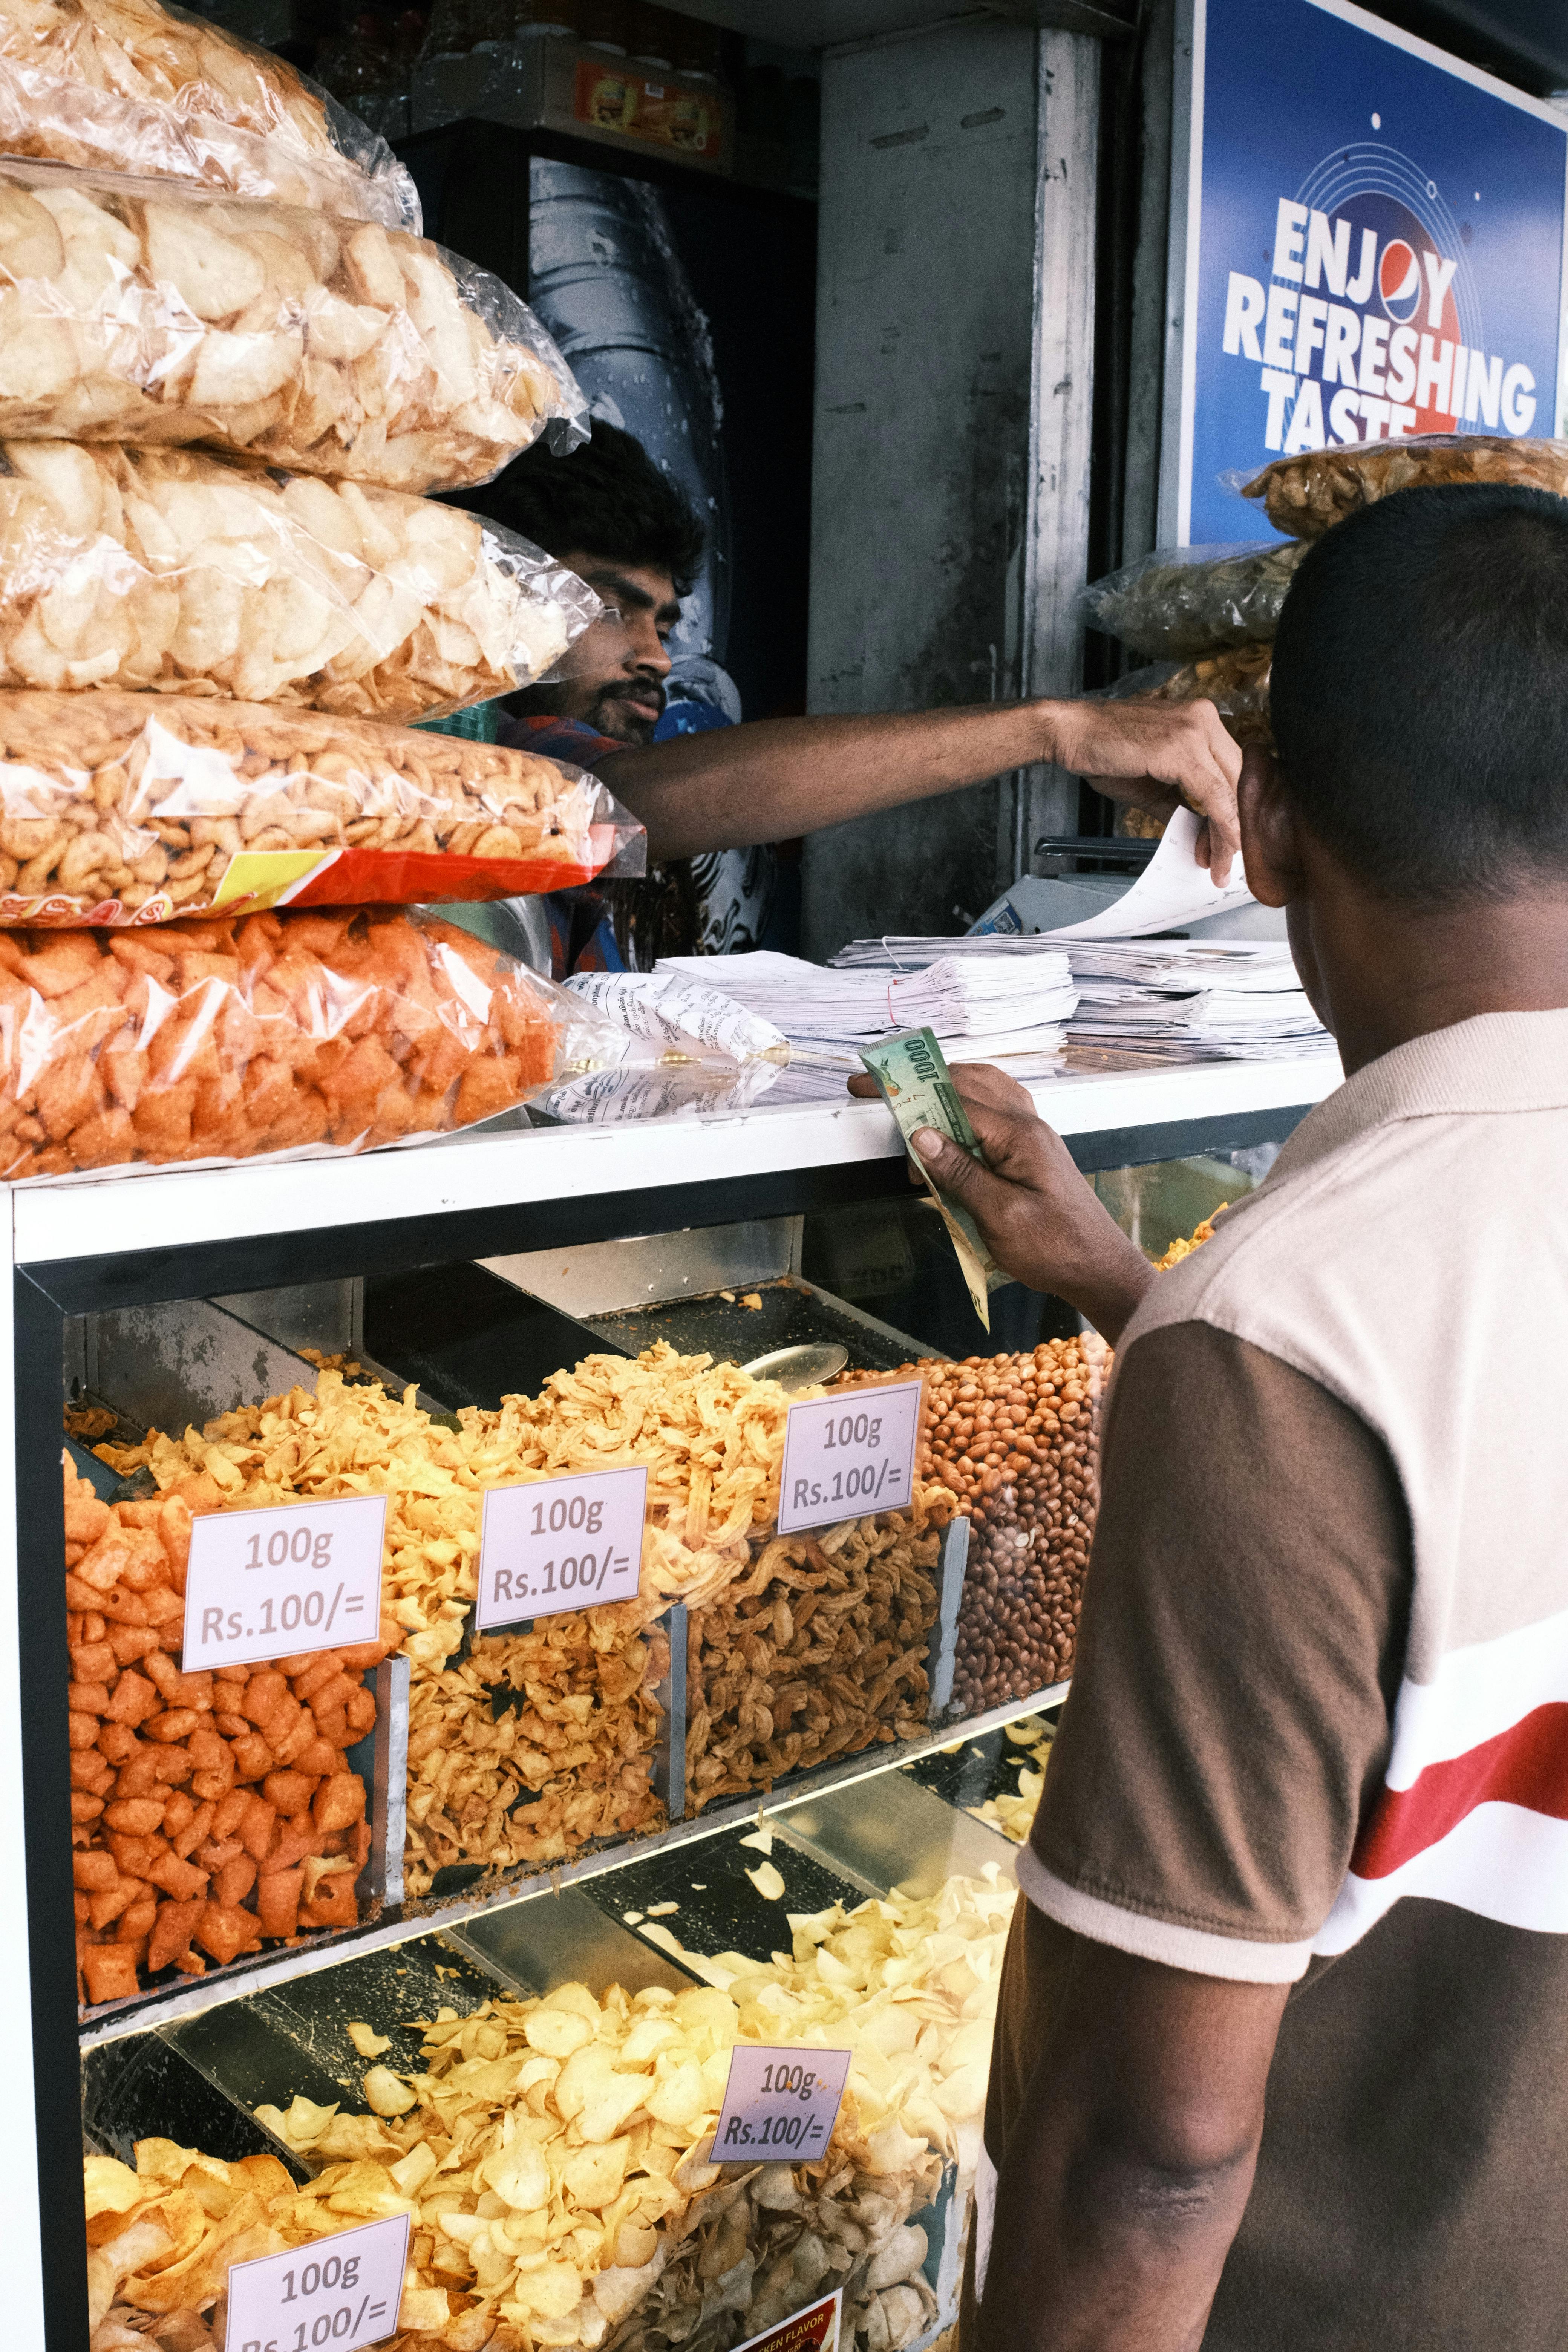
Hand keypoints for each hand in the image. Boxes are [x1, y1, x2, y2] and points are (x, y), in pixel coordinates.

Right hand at [847, 1064, 1156, 1342]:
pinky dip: (967, 1107)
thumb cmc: (1055, 1248)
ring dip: (944, 1090)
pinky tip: (949, 1128)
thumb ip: (960, 1172)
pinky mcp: (1033, 1149)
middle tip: (879, 1089)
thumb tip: (921, 1135)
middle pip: (968, 1081)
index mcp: (1019, 1135)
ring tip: (910, 1107)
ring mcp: (1033, 1134)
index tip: (868, 1087)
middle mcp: (1028, 1125)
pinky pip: (997, 1111)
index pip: (953, 1097)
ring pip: (985, 1090)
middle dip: (921, 1080)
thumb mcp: (1000, 1215)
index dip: (907, 1090)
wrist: (1097, 1268)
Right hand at [1041, 696, 1242, 885]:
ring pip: (1230, 789)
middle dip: (1236, 825)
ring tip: (1221, 863)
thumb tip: (1201, 833)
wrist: (1071, 732)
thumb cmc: (1105, 750)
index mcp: (1202, 720)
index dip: (1234, 810)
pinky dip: (1221, 823)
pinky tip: (1220, 846)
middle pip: (1239, 780)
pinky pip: (1213, 793)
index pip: (1232, 770)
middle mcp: (1205, 718)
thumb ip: (1180, 803)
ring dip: (1228, 832)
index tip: (1227, 843)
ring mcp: (1195, 730)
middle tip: (1226, 861)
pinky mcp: (1181, 748)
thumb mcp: (1152, 781)